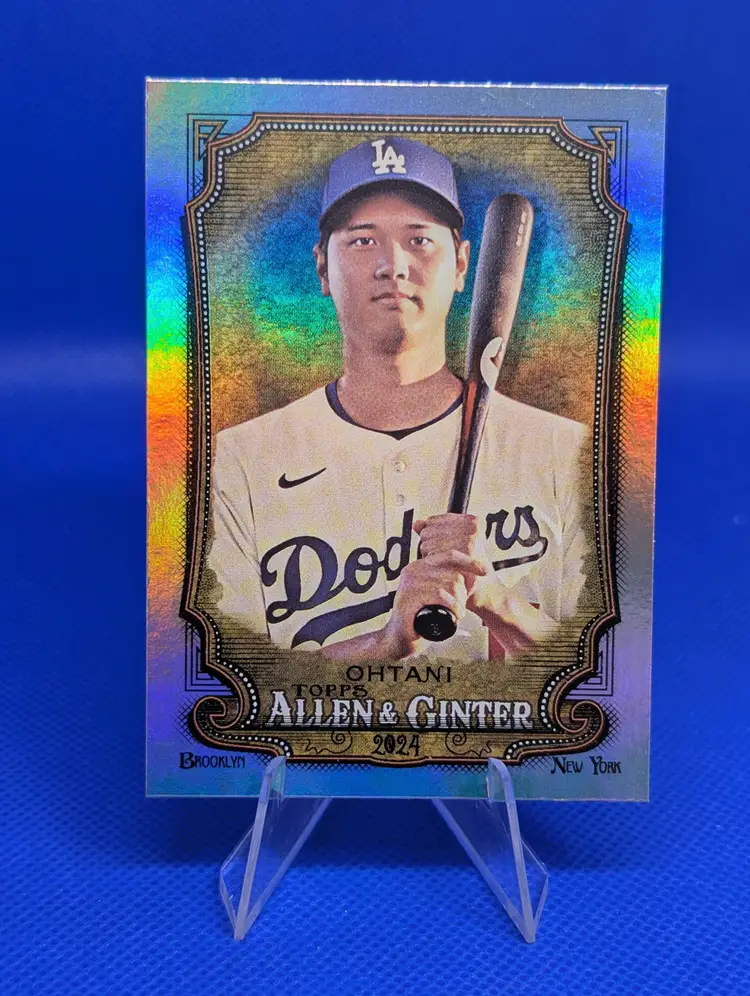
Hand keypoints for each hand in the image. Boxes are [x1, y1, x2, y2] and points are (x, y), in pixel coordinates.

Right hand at [379, 517, 488, 656]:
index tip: (485, 571)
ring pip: (450, 585)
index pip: (449, 555)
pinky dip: (452, 606)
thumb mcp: (436, 595)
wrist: (398, 639)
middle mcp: (412, 570)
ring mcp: (409, 584)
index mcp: (419, 566)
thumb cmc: (420, 618)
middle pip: (454, 573)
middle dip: (464, 593)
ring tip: (457, 614)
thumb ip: (449, 583)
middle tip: (459, 608)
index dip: (469, 562)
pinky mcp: (408, 598)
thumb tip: (474, 576)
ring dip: (460, 603)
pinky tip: (454, 615)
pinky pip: (440, 595)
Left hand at [413, 513, 492, 597]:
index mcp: (471, 521)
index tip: (442, 549)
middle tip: (445, 561)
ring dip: (430, 558)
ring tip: (446, 566)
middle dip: (429, 548)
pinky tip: (439, 571)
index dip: (430, 537)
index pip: (431, 522)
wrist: (484, 592)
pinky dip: (431, 565)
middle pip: (427, 533)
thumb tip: (417, 524)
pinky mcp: (462, 558)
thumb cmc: (467, 569)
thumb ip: (433, 531)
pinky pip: (432, 556)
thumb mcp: (452, 545)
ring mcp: (469, 542)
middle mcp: (472, 528)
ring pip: (426, 545)